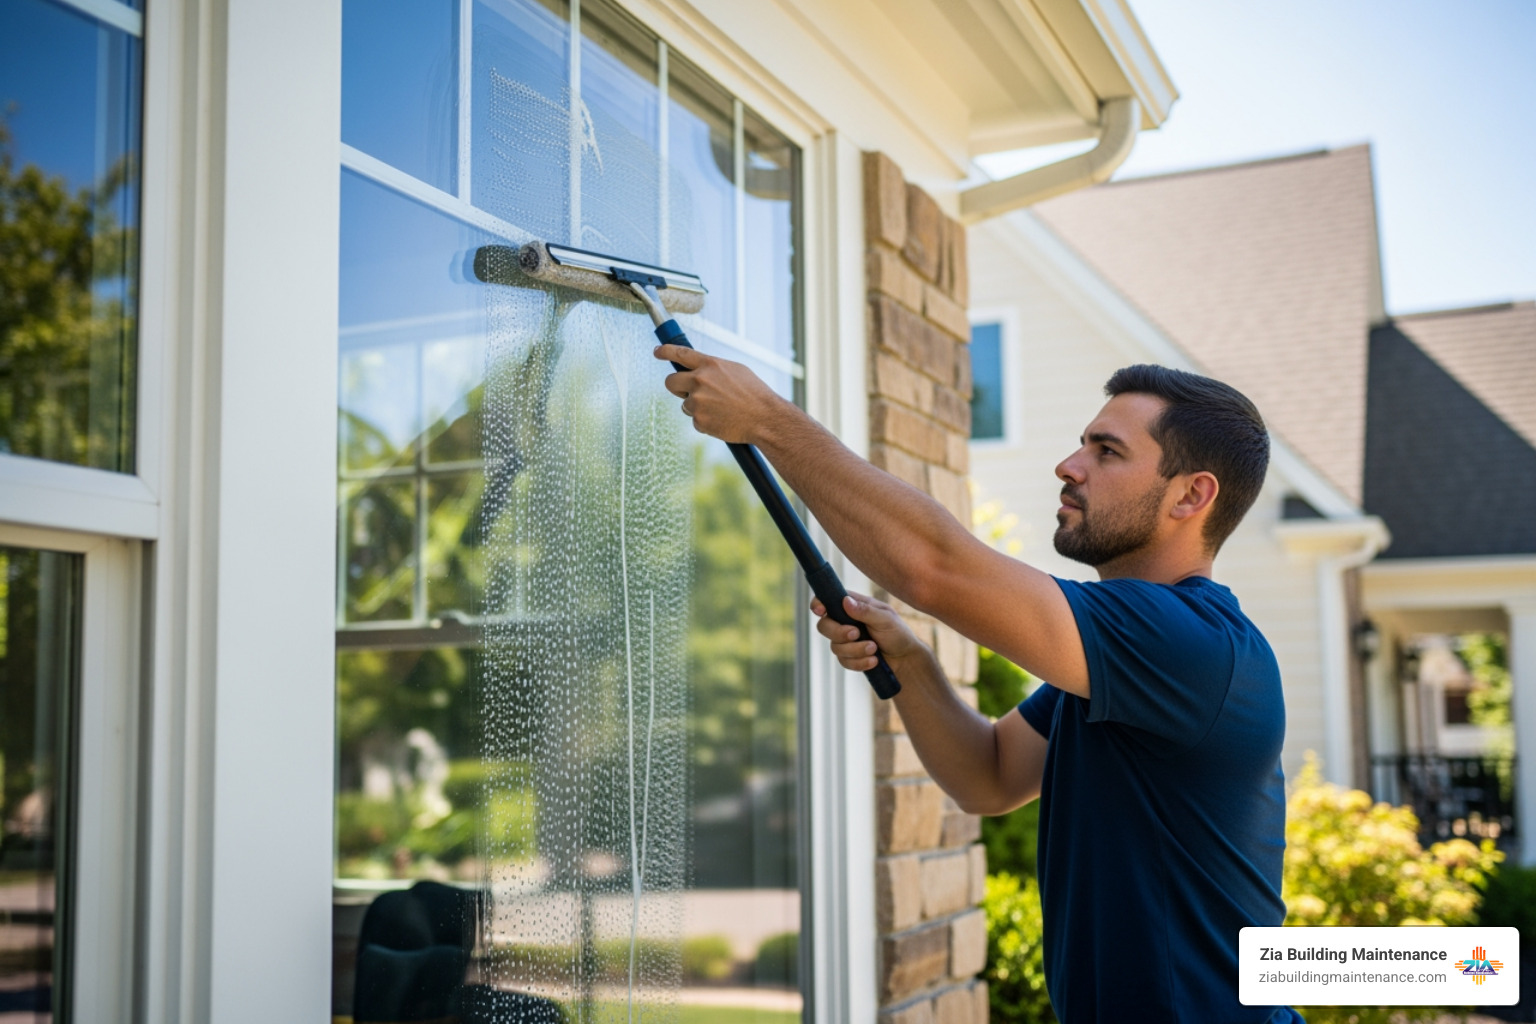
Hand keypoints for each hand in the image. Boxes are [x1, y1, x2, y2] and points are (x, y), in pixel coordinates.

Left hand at [654, 343, 788, 444]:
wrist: (764, 418)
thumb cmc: (754, 394)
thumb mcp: (735, 371)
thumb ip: (713, 368)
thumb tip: (698, 370)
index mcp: (710, 364)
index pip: (680, 353)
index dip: (665, 351)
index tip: (657, 351)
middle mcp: (700, 380)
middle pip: (670, 381)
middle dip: (675, 386)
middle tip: (685, 391)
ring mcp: (697, 401)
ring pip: (685, 404)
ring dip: (697, 407)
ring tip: (720, 409)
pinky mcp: (699, 420)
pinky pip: (695, 420)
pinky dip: (705, 422)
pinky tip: (722, 420)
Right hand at [811, 591, 926, 673]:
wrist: (905, 659)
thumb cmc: (898, 633)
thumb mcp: (886, 619)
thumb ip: (866, 611)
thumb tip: (845, 601)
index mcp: (853, 606)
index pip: (828, 600)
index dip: (818, 604)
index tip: (821, 611)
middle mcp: (845, 622)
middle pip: (824, 626)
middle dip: (839, 632)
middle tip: (856, 634)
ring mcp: (845, 641)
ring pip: (835, 647)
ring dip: (856, 650)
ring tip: (874, 649)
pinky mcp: (848, 657)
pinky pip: (844, 661)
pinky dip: (859, 662)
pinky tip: (873, 661)